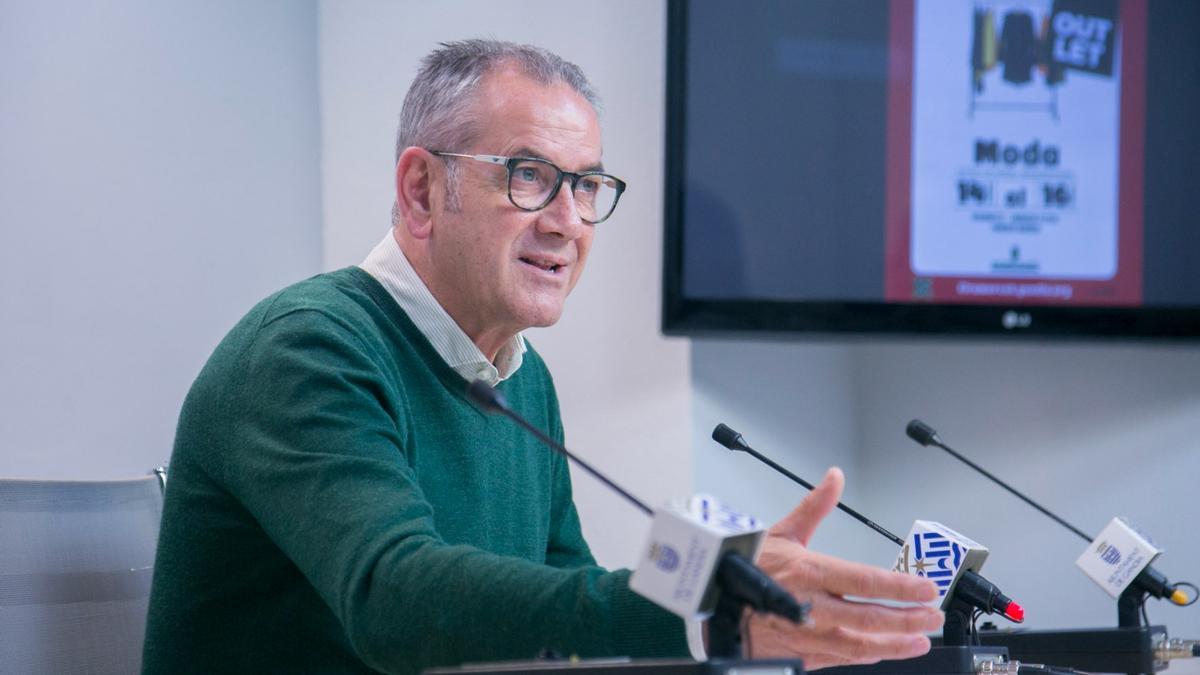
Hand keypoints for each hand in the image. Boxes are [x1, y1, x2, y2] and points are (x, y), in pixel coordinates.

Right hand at [748, 467, 943, 669]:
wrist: (712, 602)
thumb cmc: (746, 567)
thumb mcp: (781, 531)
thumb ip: (814, 507)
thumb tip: (834, 477)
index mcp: (810, 572)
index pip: (867, 581)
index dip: (902, 588)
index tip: (926, 588)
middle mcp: (811, 606)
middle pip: (872, 618)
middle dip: (909, 619)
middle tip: (932, 616)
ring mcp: (806, 635)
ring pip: (860, 645)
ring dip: (896, 644)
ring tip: (919, 640)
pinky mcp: (799, 655)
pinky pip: (840, 659)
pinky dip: (865, 656)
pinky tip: (883, 651)